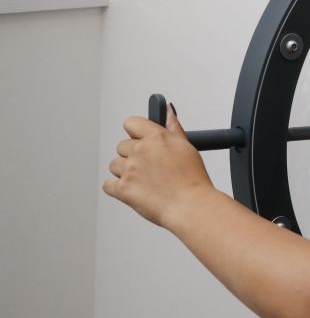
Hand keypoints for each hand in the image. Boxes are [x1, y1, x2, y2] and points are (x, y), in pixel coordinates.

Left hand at [103, 104, 215, 229]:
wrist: (191, 206)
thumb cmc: (193, 181)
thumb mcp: (187, 148)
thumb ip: (173, 128)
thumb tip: (168, 111)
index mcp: (156, 137)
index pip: (131, 123)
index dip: (135, 133)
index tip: (141, 140)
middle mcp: (140, 151)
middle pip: (122, 146)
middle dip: (132, 156)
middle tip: (150, 168)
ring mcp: (129, 170)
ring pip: (114, 165)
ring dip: (125, 172)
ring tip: (145, 181)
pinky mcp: (122, 189)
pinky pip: (108, 185)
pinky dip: (117, 189)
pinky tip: (135, 191)